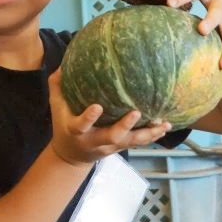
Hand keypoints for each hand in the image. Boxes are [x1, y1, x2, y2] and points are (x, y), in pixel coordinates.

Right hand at [47, 68, 171, 166]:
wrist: (72, 156)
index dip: (89, 118)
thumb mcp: (56, 107)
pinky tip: (166, 126)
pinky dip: (152, 135)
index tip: (97, 106)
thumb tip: (63, 65)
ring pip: (130, 142)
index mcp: (77, 131)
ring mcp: (110, 145)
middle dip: (125, 126)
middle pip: (112, 136)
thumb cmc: (64, 125)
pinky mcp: (121, 147)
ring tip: (163, 124)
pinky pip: (138, 142)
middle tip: (137, 112)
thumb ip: (57, 86)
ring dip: (147, 133)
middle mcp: (96, 140)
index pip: (82, 125)